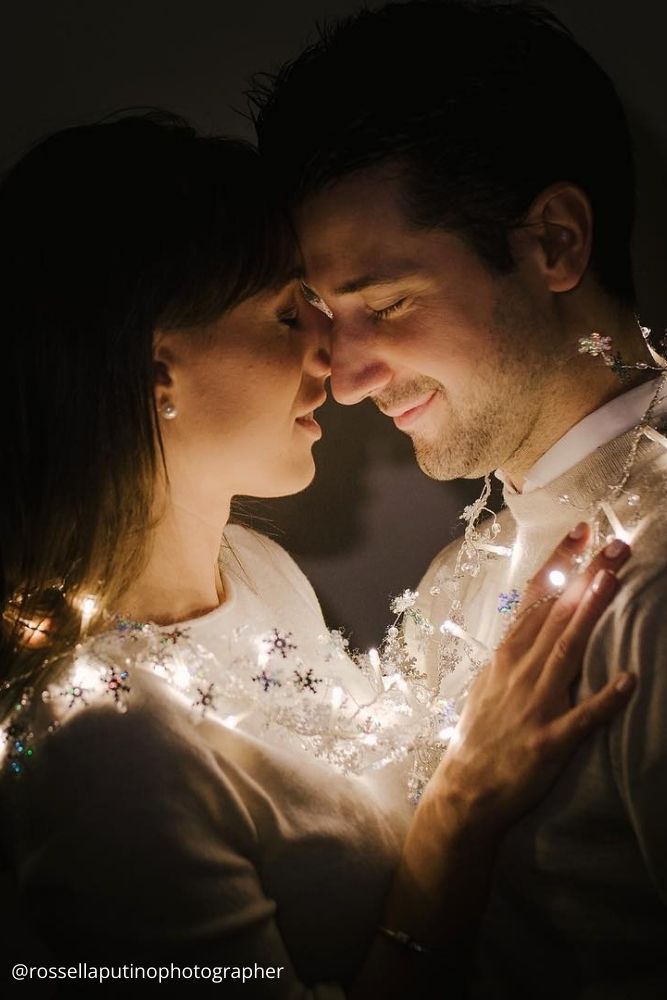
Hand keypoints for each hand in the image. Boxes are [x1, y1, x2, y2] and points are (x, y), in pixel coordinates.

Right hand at [430, 522, 633, 835]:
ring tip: (614, 580)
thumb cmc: (480, 733)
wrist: (466, 789)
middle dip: (587, 575)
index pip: (537, 597)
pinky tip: (630, 679)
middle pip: (557, 614)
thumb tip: (539, 615)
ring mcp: (535, 703)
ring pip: (567, 650)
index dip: (561, 562)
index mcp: (507, 653)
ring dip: (591, 614)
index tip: (583, 531)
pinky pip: (582, 718)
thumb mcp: (491, 679)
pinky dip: (605, 699)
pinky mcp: (549, 741)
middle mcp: (520, 670)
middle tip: (617, 543)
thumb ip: (517, 648)